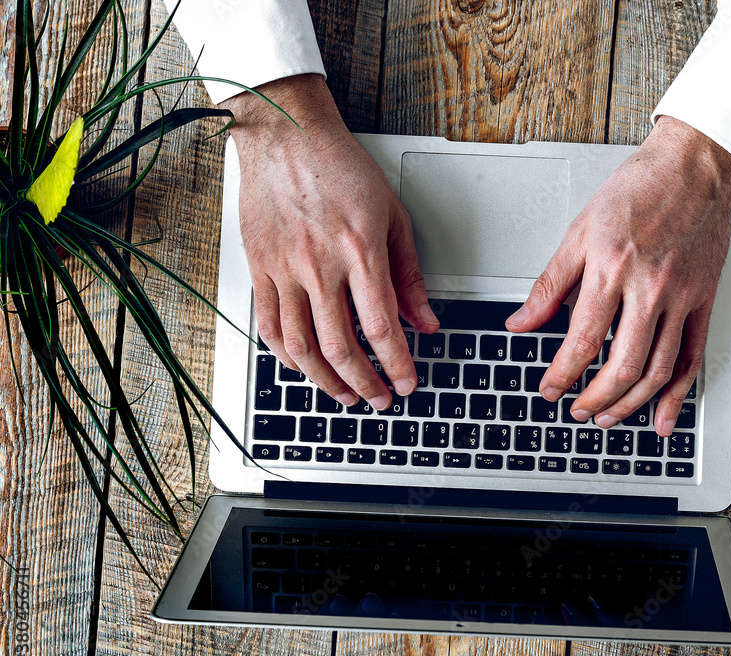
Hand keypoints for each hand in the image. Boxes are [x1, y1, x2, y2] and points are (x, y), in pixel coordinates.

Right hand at [222, 74, 437, 409]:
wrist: (286, 135)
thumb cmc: (341, 169)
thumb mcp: (392, 216)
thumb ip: (410, 275)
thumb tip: (425, 321)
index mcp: (359, 250)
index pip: (381, 326)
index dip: (397, 364)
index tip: (406, 383)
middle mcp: (319, 264)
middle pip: (341, 347)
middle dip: (365, 383)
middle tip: (379, 399)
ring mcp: (283, 269)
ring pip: (302, 346)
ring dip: (327, 381)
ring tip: (346, 394)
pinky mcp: (259, 268)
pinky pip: (269, 326)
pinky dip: (288, 358)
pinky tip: (306, 368)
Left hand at [506, 115, 730, 435]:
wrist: (695, 165)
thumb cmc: (638, 189)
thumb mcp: (579, 231)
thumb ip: (549, 284)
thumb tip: (521, 323)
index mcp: (611, 268)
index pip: (582, 340)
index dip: (562, 374)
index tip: (549, 389)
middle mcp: (649, 287)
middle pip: (622, 366)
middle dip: (594, 399)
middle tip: (576, 410)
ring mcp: (681, 297)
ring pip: (657, 370)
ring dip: (630, 404)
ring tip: (607, 417)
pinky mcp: (704, 300)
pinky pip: (692, 357)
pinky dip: (678, 395)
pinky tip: (663, 417)